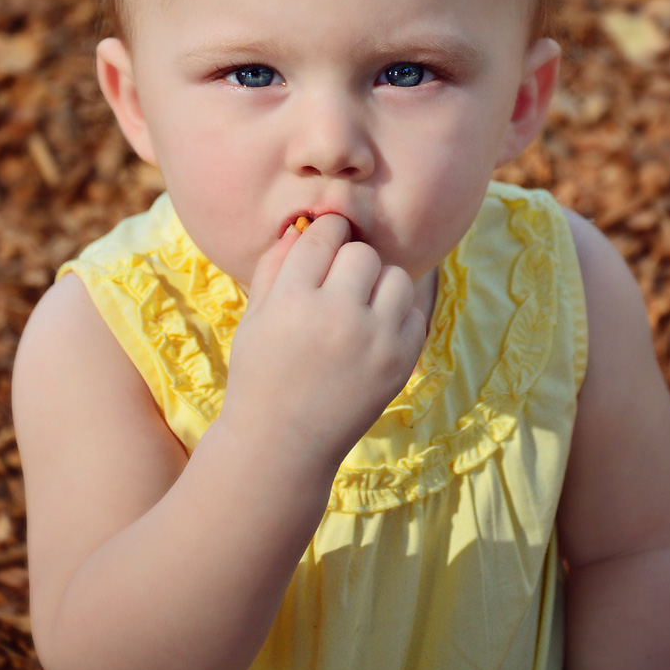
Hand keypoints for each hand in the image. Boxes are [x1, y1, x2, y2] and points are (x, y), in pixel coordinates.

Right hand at [219, 215, 426, 473]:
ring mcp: (374, 340)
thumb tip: (304, 225)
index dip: (324, 233)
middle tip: (337, 282)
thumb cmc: (261, 373)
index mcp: (293, 300)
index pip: (323, 235)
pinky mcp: (400, 362)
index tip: (324, 242)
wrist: (283, 444)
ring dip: (377, 285)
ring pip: (395, 277)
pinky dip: (397, 316)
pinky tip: (373, 331)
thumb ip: (275, 265)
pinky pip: (414, 313)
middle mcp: (336, 315)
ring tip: (359, 305)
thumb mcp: (254, 317)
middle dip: (349, 261)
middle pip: (362, 253)